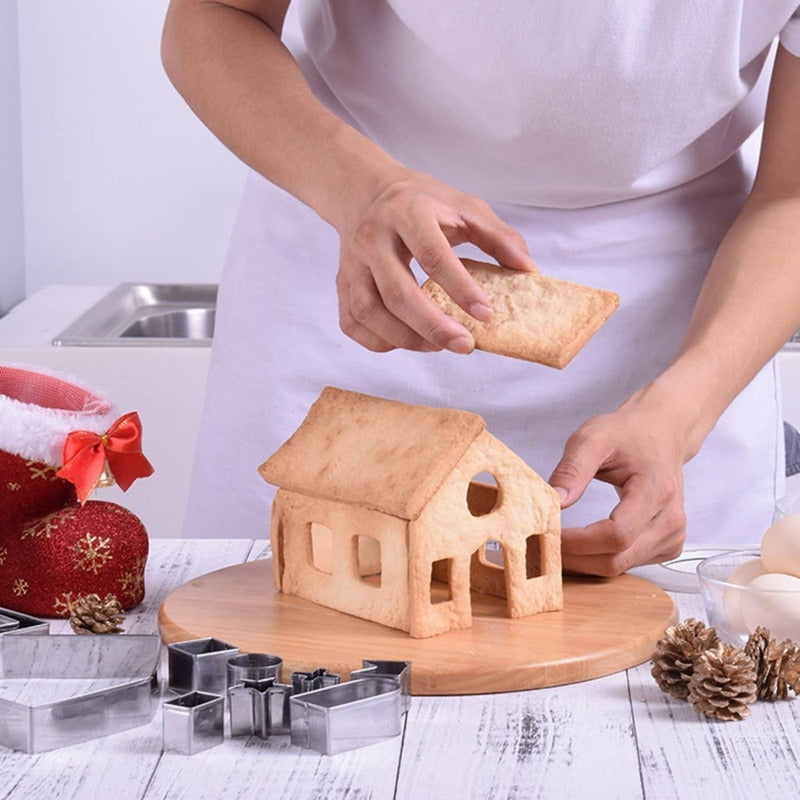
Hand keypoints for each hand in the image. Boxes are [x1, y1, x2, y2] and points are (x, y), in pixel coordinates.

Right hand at [334, 169, 535, 352]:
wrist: (364, 191)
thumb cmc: (420, 202)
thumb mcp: (464, 207)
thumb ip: (500, 237)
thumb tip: (529, 271)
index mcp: (407, 213)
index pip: (434, 257)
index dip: (461, 289)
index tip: (487, 314)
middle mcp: (373, 239)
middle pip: (399, 293)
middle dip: (434, 326)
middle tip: (465, 345)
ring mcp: (352, 264)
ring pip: (371, 313)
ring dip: (407, 338)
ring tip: (438, 346)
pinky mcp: (341, 283)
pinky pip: (353, 323)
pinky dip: (378, 341)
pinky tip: (406, 342)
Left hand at [548, 393, 690, 575]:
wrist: (660, 433)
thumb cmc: (627, 434)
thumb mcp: (592, 438)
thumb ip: (571, 470)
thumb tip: (553, 502)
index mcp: (656, 490)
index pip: (616, 534)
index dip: (578, 542)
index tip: (548, 533)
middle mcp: (671, 519)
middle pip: (617, 559)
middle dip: (575, 558)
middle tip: (543, 546)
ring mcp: (672, 535)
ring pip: (620, 567)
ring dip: (584, 562)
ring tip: (557, 543)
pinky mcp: (667, 545)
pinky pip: (628, 564)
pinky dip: (599, 560)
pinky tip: (581, 545)